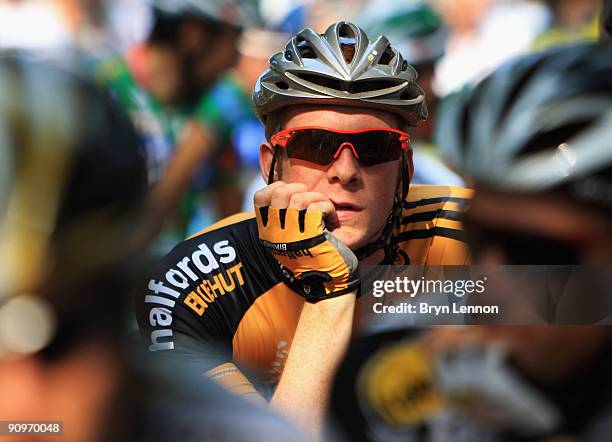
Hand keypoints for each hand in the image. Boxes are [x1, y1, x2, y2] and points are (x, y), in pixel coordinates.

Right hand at [254, 182, 358, 301]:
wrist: (329, 283)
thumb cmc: (313, 256)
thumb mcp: (289, 237)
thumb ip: (283, 217)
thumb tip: (286, 188)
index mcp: (267, 233)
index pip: (259, 197)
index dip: (277, 187)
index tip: (293, 195)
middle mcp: (275, 234)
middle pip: (279, 192)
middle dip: (299, 188)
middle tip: (310, 199)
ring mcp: (292, 236)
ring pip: (299, 198)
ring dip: (317, 197)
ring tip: (324, 208)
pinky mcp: (311, 238)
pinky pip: (316, 207)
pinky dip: (327, 207)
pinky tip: (331, 218)